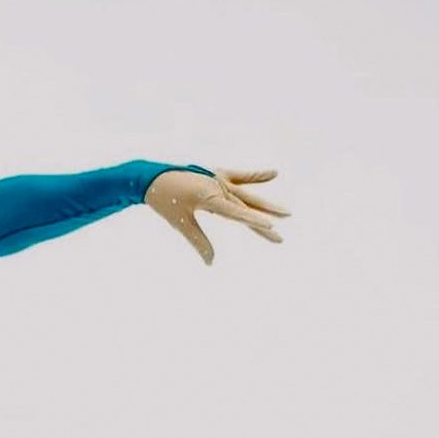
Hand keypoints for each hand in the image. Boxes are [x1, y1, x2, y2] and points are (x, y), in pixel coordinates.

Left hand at [144, 166, 290, 264]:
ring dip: (266, 205)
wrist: (151, 177)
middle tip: (280, 239)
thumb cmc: (164, 200)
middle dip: (264, 224)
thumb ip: (199, 241)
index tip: (272, 227)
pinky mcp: (217, 174)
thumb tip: (211, 263)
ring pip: (247, 195)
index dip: (254, 221)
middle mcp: (218, 187)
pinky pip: (240, 176)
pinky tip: (274, 173)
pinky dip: (256, 176)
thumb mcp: (181, 223)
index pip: (236, 213)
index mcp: (209, 198)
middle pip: (246, 208)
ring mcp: (219, 179)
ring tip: (287, 214)